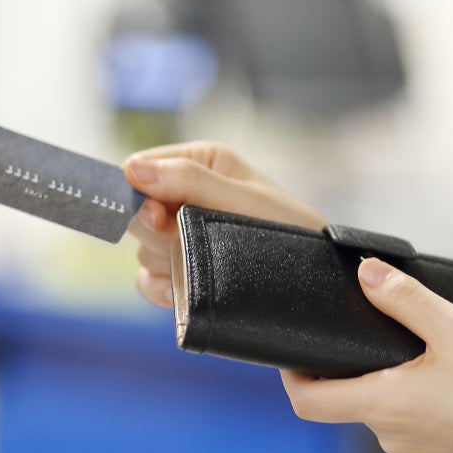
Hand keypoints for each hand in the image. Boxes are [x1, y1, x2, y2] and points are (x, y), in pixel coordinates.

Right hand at [123, 141, 327, 307]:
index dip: (138, 194)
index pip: (139, 168)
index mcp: (201, 162)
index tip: (156, 215)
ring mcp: (186, 234)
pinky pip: (149, 279)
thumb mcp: (245, 201)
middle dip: (158, 232)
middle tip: (188, 242)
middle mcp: (189, 194)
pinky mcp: (186, 267)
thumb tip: (132, 169)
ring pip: (143, 248)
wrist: (320, 281)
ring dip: (168, 262)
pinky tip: (184, 291)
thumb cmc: (293, 231)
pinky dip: (163, 287)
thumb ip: (190, 182)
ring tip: (207, 266)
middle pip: (136, 212)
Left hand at [282, 258, 452, 452]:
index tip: (297, 349)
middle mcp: (396, 441)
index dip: (293, 373)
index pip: (308, 402)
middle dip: (368, 367)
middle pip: (355, 402)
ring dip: (404, 386)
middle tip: (397, 329)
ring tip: (444, 355)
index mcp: (386, 406)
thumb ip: (404, 299)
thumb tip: (364, 273)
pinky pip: (423, 432)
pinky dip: (431, 408)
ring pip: (392, 416)